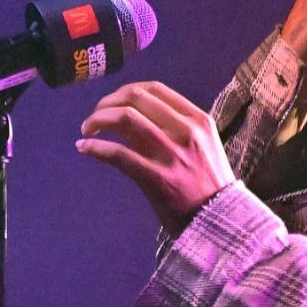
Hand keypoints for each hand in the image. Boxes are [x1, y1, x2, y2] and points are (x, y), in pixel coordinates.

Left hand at [76, 81, 235, 233]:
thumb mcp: (203, 145)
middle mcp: (185, 130)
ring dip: (97, 119)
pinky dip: (95, 148)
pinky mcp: (156, 177)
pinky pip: (117, 154)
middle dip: (107, 102)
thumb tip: (132, 116)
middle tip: (95, 116)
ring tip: (87, 129)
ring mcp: (171, 153)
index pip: (154, 88)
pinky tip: (84, 148)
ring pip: (125, 118)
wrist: (222, 219)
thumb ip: (175, 128)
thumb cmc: (209, 182)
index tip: (113, 103)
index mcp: (198, 119)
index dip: (125, 91)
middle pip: (135, 97)